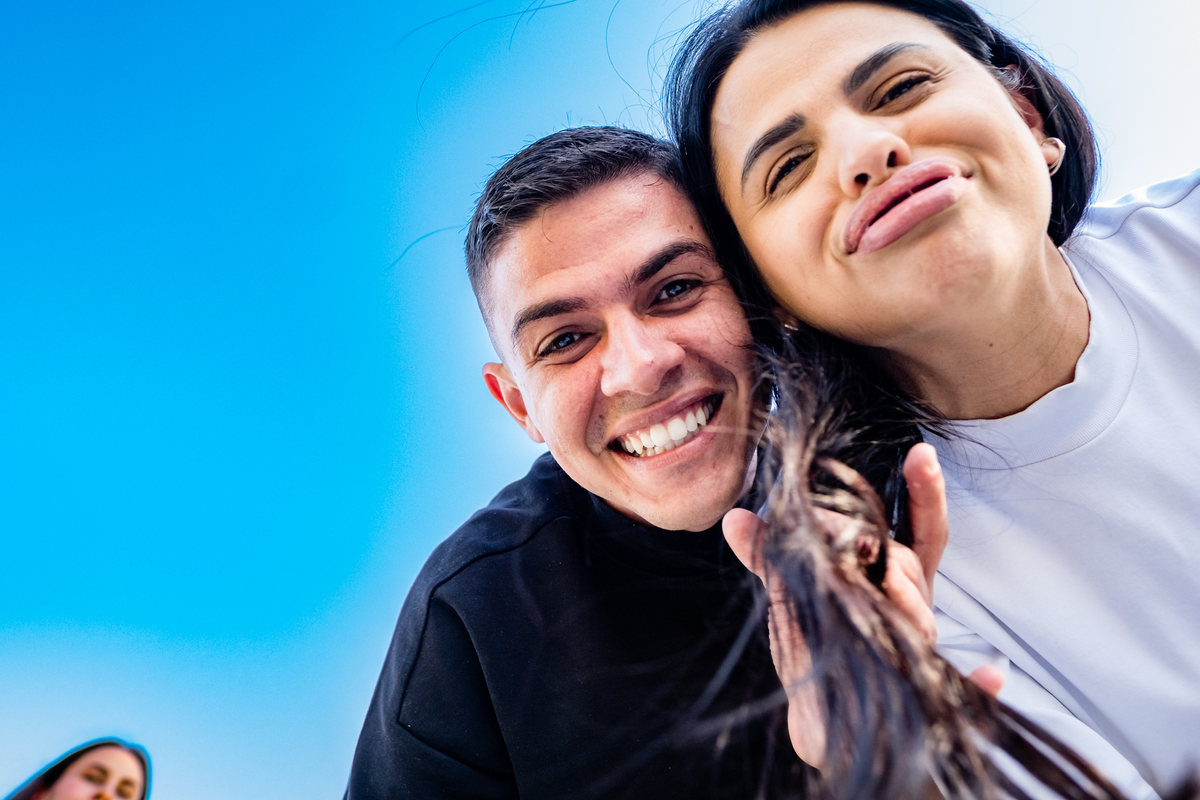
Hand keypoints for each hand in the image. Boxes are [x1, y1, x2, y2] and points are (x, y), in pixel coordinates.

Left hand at [723, 443, 1001, 765]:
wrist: (827, 729)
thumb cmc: (823, 649)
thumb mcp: (800, 597)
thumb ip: (774, 558)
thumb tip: (735, 518)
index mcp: (892, 582)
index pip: (917, 532)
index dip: (925, 493)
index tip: (923, 454)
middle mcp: (912, 609)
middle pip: (910, 568)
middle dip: (888, 556)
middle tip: (858, 550)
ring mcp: (920, 649)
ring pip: (922, 615)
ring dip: (909, 602)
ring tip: (888, 592)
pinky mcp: (928, 696)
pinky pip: (967, 688)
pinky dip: (982, 683)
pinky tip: (991, 676)